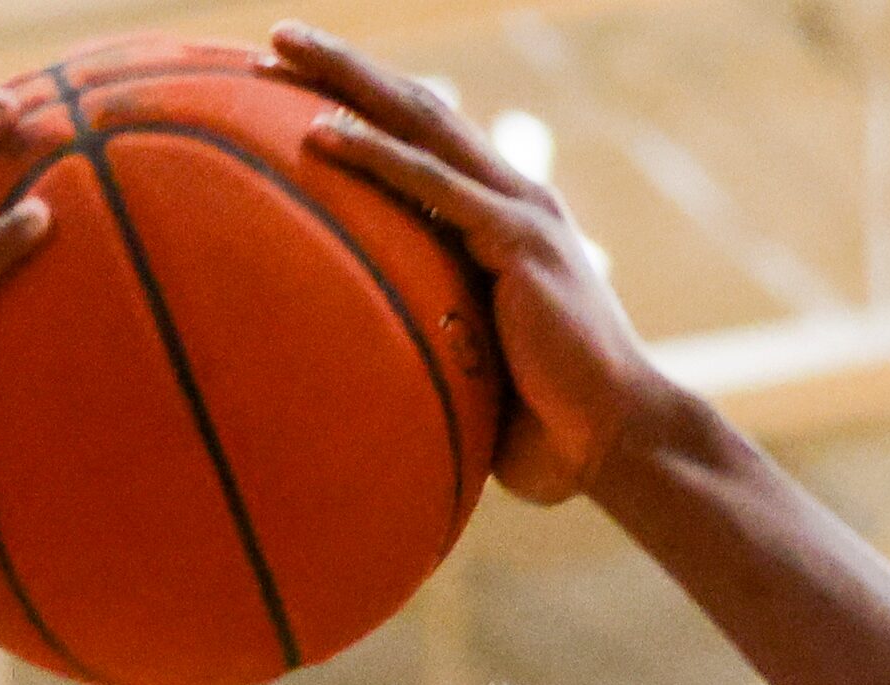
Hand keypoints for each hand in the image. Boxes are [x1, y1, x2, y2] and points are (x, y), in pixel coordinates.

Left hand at [267, 21, 673, 505]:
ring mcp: (518, 212)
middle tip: (277, 38)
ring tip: (280, 50)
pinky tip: (319, 135)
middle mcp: (512, 197)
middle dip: (344, 67)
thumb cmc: (540, 420)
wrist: (612, 440)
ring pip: (420, 123)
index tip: (291, 85)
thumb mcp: (471, 358)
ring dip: (347, 82)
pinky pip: (433, 186)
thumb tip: (358, 361)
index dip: (364, 104)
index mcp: (501, 218)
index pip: (424, 140)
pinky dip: (375, 156)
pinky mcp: (518, 240)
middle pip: (416, 109)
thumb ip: (429, 331)